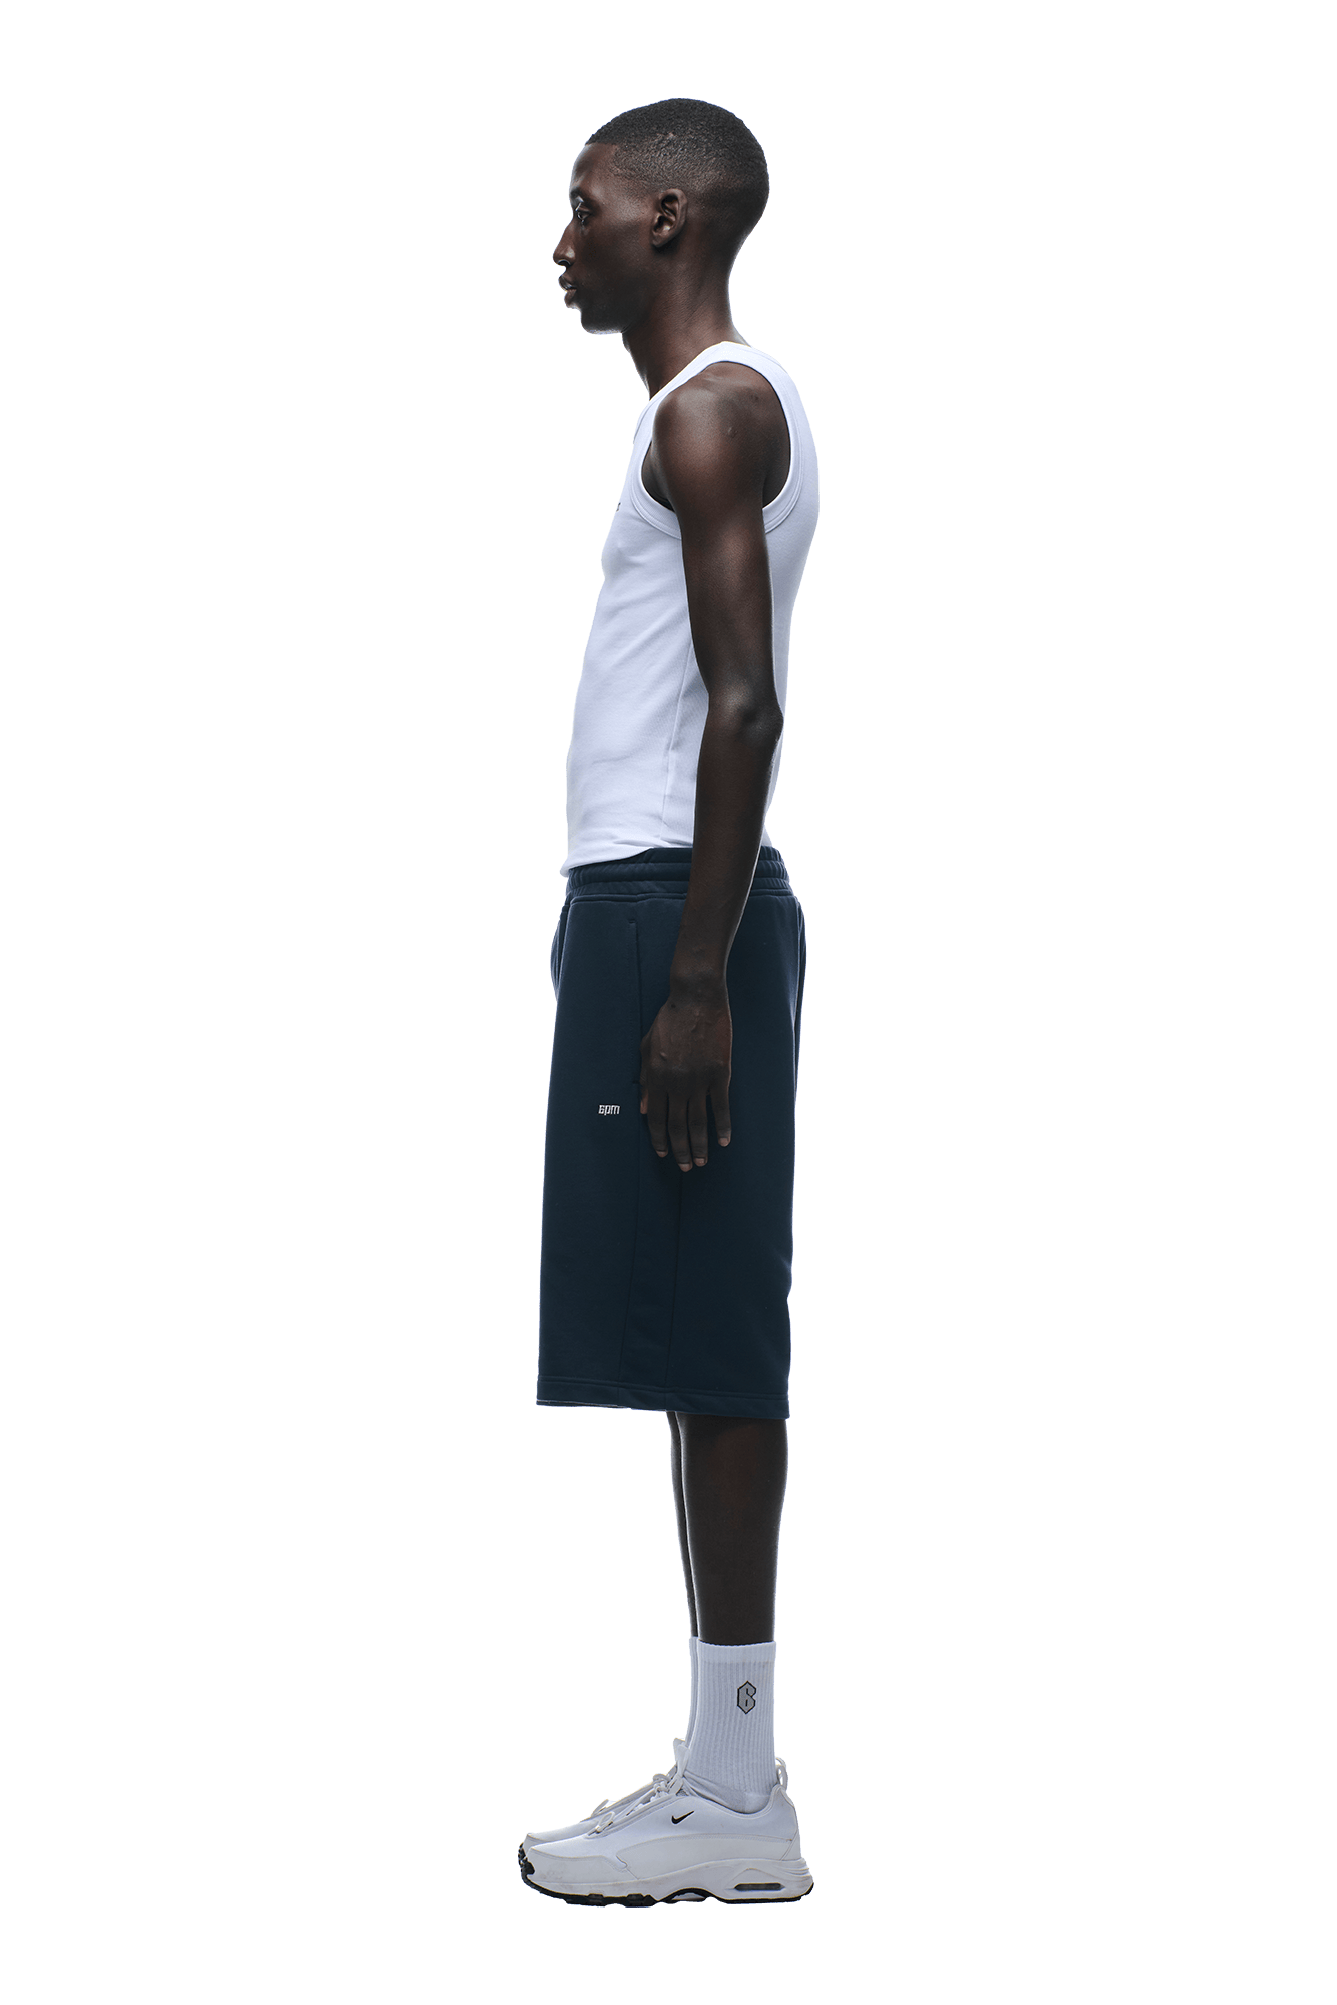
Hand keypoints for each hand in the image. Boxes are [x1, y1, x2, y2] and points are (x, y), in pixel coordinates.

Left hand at [639, 985, 732, 1169]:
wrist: (696, 998)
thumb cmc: (669, 1020)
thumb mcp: (647, 1047)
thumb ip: (644, 1078)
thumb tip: (643, 1109)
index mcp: (656, 1077)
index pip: (656, 1118)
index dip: (659, 1139)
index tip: (662, 1154)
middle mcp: (676, 1083)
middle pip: (677, 1126)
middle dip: (681, 1150)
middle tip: (686, 1167)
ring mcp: (699, 1080)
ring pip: (698, 1122)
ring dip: (700, 1145)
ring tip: (704, 1162)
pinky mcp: (719, 1074)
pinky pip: (721, 1107)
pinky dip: (723, 1127)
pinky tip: (724, 1141)